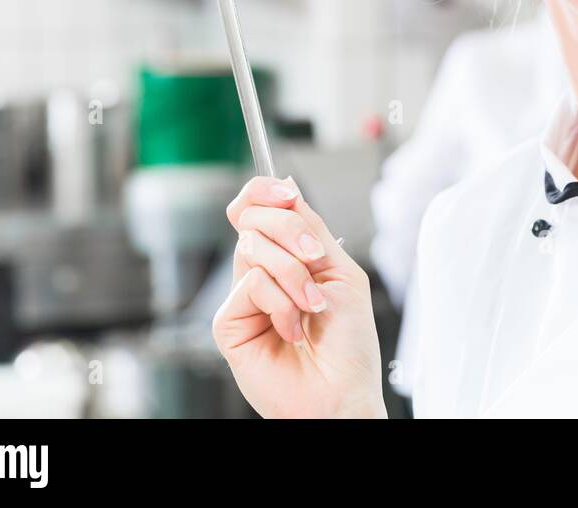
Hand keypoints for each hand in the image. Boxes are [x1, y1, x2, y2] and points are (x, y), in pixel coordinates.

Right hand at [212, 175, 386, 417]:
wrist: (343, 391)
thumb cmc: (348, 342)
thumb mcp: (340, 271)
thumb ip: (311, 229)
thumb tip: (287, 186)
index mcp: (288, 256)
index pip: (258, 207)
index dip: (264, 191)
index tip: (286, 193)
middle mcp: (262, 272)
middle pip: (253, 218)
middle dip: (290, 229)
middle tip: (314, 257)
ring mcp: (243, 297)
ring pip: (252, 248)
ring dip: (293, 275)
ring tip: (311, 308)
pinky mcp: (229, 323)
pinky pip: (250, 285)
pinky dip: (281, 302)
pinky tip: (293, 328)